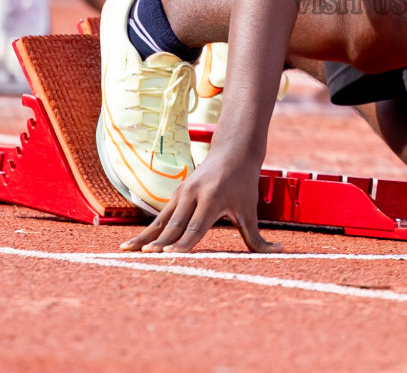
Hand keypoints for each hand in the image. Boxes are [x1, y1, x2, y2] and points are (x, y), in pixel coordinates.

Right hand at [119, 154, 280, 253]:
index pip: (196, 227)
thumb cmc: (244, 182)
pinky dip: (146, 232)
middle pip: (175, 224)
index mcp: (212, 199)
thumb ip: (258, 237)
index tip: (171, 256)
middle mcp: (193, 195)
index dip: (184, 243)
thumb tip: (280, 252)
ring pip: (161, 220)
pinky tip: (131, 245)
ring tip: (126, 251)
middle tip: (146, 257)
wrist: (233, 150)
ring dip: (144, 237)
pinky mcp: (176, 195)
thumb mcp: (251, 209)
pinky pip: (159, 217)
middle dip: (161, 242)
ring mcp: (182, 194)